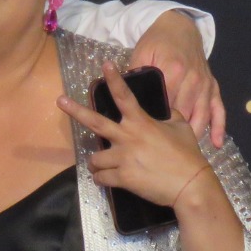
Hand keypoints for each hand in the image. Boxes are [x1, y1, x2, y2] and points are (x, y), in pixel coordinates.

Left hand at [58, 62, 213, 206]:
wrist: (190, 185)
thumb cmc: (187, 155)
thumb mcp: (181, 128)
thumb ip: (170, 116)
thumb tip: (167, 109)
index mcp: (141, 122)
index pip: (124, 96)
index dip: (114, 79)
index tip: (105, 65)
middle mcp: (127, 137)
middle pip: (95, 122)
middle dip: (75, 111)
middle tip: (60, 101)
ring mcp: (123, 158)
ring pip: (94, 159)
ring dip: (97, 163)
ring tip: (103, 165)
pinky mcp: (122, 178)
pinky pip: (101, 178)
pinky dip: (102, 179)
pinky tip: (108, 179)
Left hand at [130, 10, 225, 145]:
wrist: (180, 26)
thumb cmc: (157, 41)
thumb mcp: (141, 54)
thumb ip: (135, 76)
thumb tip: (123, 100)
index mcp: (172, 72)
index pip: (164, 104)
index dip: (155, 124)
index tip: (143, 140)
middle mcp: (192, 80)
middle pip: (183, 115)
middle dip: (173, 135)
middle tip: (160, 153)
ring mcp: (205, 85)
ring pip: (201, 117)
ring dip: (193, 136)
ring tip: (182, 154)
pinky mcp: (214, 87)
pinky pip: (220, 110)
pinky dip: (219, 128)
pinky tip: (215, 144)